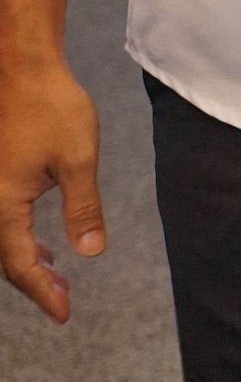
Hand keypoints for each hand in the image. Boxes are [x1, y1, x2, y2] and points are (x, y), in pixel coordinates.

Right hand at [0, 55, 102, 322]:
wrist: (21, 68)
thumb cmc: (51, 107)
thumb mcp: (78, 160)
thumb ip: (83, 209)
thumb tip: (91, 253)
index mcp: (2, 205)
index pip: (20, 264)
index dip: (43, 292)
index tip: (64, 314)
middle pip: (5, 259)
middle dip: (34, 282)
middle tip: (63, 301)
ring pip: (1, 240)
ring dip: (26, 261)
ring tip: (57, 276)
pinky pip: (1, 220)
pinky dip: (19, 239)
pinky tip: (44, 244)